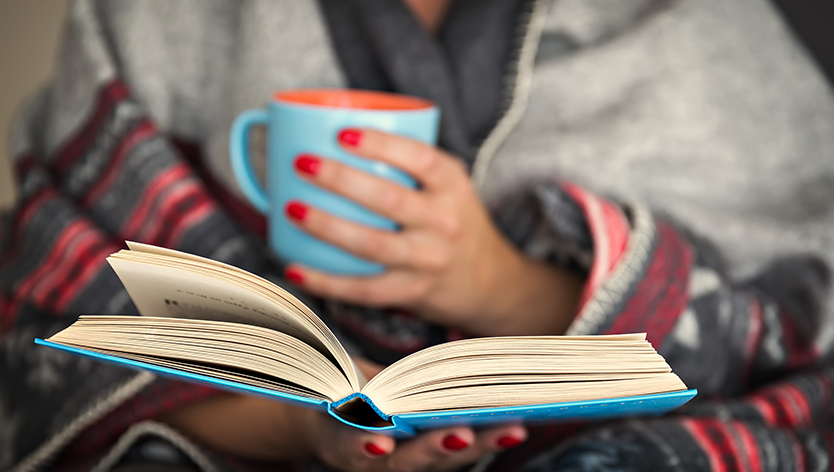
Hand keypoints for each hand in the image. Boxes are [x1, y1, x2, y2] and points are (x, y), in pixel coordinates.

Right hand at [160, 358, 526, 470]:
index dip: (361, 443)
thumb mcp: (308, 375)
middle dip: (434, 449)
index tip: (379, 435)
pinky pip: (457, 452)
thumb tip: (234, 309)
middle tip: (464, 432)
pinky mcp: (426, 454)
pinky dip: (484, 438)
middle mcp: (370, 460)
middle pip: (405, 465)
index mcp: (333, 442)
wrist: (322, 420)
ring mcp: (401, 463)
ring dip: (474, 445)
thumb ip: (298, 353)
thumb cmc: (316, 389)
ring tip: (510, 425)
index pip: (345, 448)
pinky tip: (513, 420)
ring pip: (439, 463)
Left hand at [283, 128, 583, 335]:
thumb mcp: (449, 186)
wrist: (489, 281)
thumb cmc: (453, 221)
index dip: (381, 145)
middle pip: (389, 199)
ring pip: (371, 244)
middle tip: (302, 163)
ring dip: (326, 226)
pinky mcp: (412, 291)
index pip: (421, 159)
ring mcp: (428, 260)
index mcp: (453, 185)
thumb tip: (332, 131)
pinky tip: (295, 267)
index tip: (343, 133)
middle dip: (340, 179)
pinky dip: (326, 280)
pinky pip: (364, 289)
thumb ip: (408, 164)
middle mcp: (444, 222)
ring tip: (291, 208)